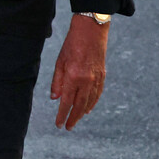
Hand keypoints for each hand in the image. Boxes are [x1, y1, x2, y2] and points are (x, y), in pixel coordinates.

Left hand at [51, 14, 108, 129]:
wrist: (91, 32)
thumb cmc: (71, 45)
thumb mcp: (59, 61)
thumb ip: (57, 81)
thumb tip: (55, 98)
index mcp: (73, 77)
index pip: (66, 102)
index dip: (62, 115)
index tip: (59, 124)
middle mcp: (86, 81)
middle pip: (79, 105)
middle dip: (73, 117)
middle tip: (67, 127)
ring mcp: (96, 79)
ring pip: (89, 102)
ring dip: (82, 112)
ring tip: (76, 119)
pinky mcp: (102, 76)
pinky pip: (97, 94)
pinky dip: (92, 103)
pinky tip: (88, 109)